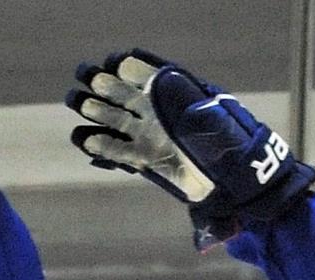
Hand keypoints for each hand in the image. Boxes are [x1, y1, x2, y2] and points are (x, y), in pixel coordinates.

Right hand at [67, 48, 314, 247]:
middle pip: (123, 94)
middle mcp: (158, 114)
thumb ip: (188, 101)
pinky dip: (100, 146)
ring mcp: (149, 137)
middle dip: (101, 84)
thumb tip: (165, 82)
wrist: (239, 182)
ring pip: (114, 120)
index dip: (127, 66)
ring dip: (94, 110)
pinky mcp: (145, 161)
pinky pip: (118, 152)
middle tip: (83, 76)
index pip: (144, 74)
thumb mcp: (215, 117)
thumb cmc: (232, 145)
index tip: (114, 62)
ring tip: (76, 100)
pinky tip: (83, 139)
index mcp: (174, 96)